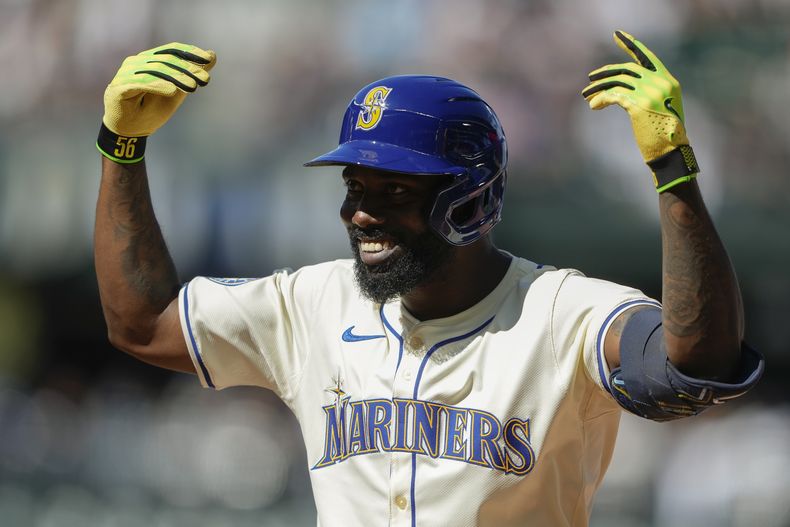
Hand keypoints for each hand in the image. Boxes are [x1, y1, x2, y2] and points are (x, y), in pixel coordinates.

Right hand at [102, 42, 215, 136]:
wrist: (130, 131)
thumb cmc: (151, 110)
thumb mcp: (177, 91)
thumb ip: (191, 75)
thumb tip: (212, 55)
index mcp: (149, 60)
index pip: (171, 50)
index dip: (190, 52)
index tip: (208, 59)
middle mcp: (136, 62)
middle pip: (165, 60)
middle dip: (187, 69)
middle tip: (205, 79)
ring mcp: (126, 73)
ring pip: (154, 70)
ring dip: (176, 77)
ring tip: (192, 87)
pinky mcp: (119, 87)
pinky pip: (140, 83)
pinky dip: (157, 85)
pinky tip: (172, 90)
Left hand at [582, 30, 698, 191]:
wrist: (670, 153)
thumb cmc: (663, 135)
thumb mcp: (660, 107)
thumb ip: (647, 92)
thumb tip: (621, 88)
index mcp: (668, 81)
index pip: (647, 57)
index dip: (631, 45)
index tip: (617, 36)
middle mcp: (660, 83)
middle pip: (627, 69)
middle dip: (606, 72)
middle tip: (590, 78)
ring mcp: (650, 93)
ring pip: (617, 81)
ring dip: (599, 87)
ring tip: (586, 94)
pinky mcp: (638, 105)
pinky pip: (614, 95)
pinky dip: (601, 99)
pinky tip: (594, 105)